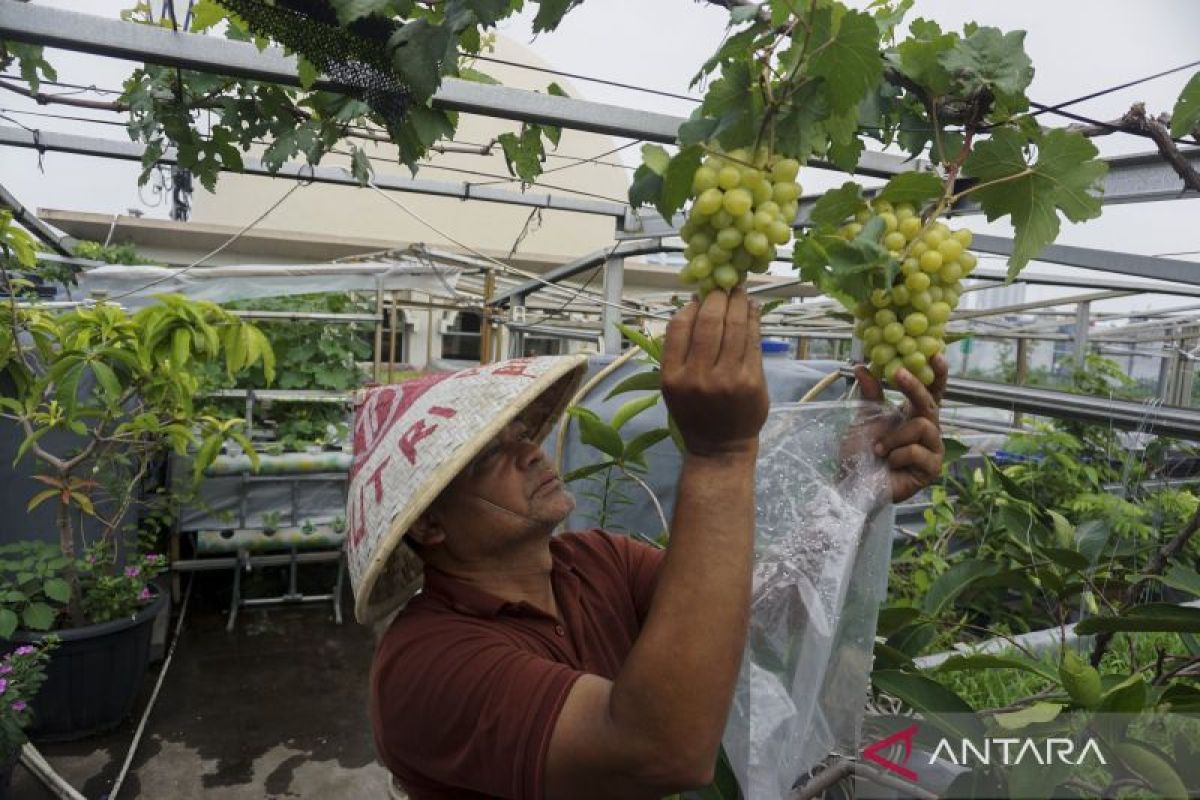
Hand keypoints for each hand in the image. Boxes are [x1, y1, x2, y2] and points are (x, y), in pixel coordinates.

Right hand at [661, 288, 768, 457]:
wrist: (720, 447)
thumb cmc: (694, 413)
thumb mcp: (673, 386)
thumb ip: (680, 350)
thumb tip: (696, 304)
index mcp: (672, 376)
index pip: (679, 326)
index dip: (691, 306)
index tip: (700, 296)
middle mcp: (697, 376)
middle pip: (709, 322)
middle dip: (718, 298)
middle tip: (724, 286)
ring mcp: (727, 379)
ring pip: (734, 327)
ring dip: (738, 303)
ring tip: (740, 292)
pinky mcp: (751, 381)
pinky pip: (752, 341)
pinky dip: (753, 320)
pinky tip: (752, 309)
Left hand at [853, 354, 948, 502]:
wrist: (853, 483)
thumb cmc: (861, 453)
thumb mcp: (864, 419)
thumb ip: (870, 394)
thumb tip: (862, 366)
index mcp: (914, 416)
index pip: (931, 392)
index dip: (936, 374)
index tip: (935, 353)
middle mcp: (927, 430)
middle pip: (930, 403)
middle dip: (914, 387)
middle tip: (899, 374)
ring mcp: (932, 450)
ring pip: (922, 427)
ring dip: (894, 437)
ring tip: (879, 449)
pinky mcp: (931, 469)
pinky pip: (918, 451)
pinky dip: (897, 455)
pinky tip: (889, 463)